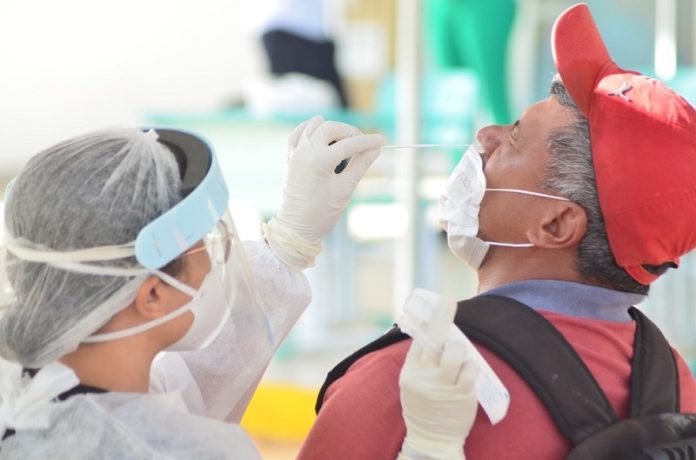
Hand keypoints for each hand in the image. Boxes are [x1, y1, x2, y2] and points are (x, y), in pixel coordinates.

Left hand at [276, 116, 385, 243]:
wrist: (296, 229)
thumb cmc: (321, 214)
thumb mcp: (345, 189)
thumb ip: (360, 165)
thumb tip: (375, 149)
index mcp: (319, 160)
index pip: (349, 144)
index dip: (368, 142)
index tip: (383, 141)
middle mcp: (305, 152)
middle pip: (331, 128)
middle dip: (350, 132)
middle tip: (364, 143)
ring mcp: (295, 154)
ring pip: (314, 128)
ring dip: (331, 128)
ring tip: (347, 136)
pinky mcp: (290, 159)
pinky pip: (297, 135)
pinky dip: (308, 128)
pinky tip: (317, 125)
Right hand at [398, 291, 479, 459]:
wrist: (431, 439)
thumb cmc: (423, 407)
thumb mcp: (411, 384)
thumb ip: (419, 362)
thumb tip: (427, 333)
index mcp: (410, 372)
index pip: (418, 339)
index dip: (426, 321)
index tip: (433, 305)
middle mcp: (424, 377)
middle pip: (434, 339)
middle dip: (441, 316)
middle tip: (447, 301)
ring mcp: (443, 386)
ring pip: (455, 352)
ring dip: (460, 347)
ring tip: (460, 352)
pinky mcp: (461, 394)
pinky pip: (471, 369)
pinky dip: (472, 365)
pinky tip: (469, 369)